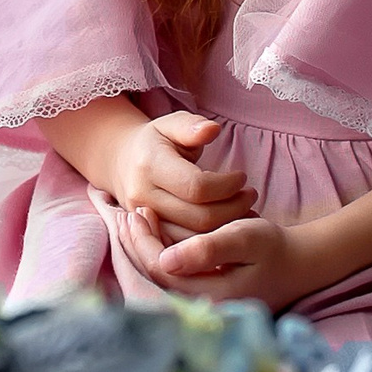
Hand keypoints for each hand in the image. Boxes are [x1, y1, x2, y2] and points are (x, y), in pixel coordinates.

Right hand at [96, 110, 257, 235]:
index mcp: (150, 165)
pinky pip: (185, 247)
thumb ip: (192, 126)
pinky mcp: (150, 236)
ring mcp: (146, 221)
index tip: (242, 177)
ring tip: (244, 210)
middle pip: (199, 217)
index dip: (227, 185)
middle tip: (250, 195)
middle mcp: (144, 197)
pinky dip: (210, 239)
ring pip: (194, 238)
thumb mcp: (171, 124)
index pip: (197, 187)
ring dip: (225, 228)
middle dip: (233, 208)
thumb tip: (213, 129)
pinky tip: (226, 225)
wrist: (121, 163)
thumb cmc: (155, 142)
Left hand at [125, 208, 322, 310]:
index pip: (162, 270)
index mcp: (212, 296)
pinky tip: (154, 235)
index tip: (140, 211)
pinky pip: (172, 277)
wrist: (300, 264)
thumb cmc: (275, 247)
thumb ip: (209, 249)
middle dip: (137, 245)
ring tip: (134, 221)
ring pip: (161, 278)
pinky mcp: (205, 297)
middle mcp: (203, 307)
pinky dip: (159, 254)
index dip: (145, 241)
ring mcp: (203, 305)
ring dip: (145, 249)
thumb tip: (167, 260)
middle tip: (127, 213)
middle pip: (156, 277)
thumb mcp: (246, 239)